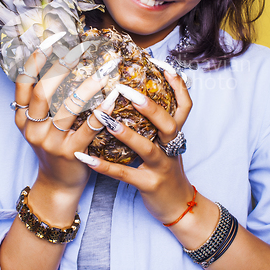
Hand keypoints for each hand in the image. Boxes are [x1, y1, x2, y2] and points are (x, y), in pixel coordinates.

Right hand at [13, 41, 116, 204]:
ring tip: (104, 69)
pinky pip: (88, 128)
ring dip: (88, 85)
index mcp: (23, 118)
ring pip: (68, 107)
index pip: (24, 83)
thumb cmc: (53, 147)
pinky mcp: (71, 154)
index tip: (50, 40)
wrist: (58, 184)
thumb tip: (56, 64)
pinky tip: (112, 96)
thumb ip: (42, 102)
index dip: (35, 60)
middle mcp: (33, 129)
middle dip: (63, 67)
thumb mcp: (38, 126)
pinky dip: (101, 111)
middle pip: (44, 91)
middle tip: (81, 49)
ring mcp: (51, 142)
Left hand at [75, 70, 193, 223]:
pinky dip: (103, 166)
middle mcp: (172, 147)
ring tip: (105, 119)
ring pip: (147, 148)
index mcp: (176, 134)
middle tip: (126, 89)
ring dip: (126, 133)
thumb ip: (155, 123)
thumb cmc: (166, 168)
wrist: (180, 207)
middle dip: (149, 106)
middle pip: (168, 122)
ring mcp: (162, 167)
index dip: (176, 84)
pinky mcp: (149, 185)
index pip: (184, 104)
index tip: (160, 63)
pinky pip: (124, 174)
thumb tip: (135, 94)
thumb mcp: (166, 144)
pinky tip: (84, 157)